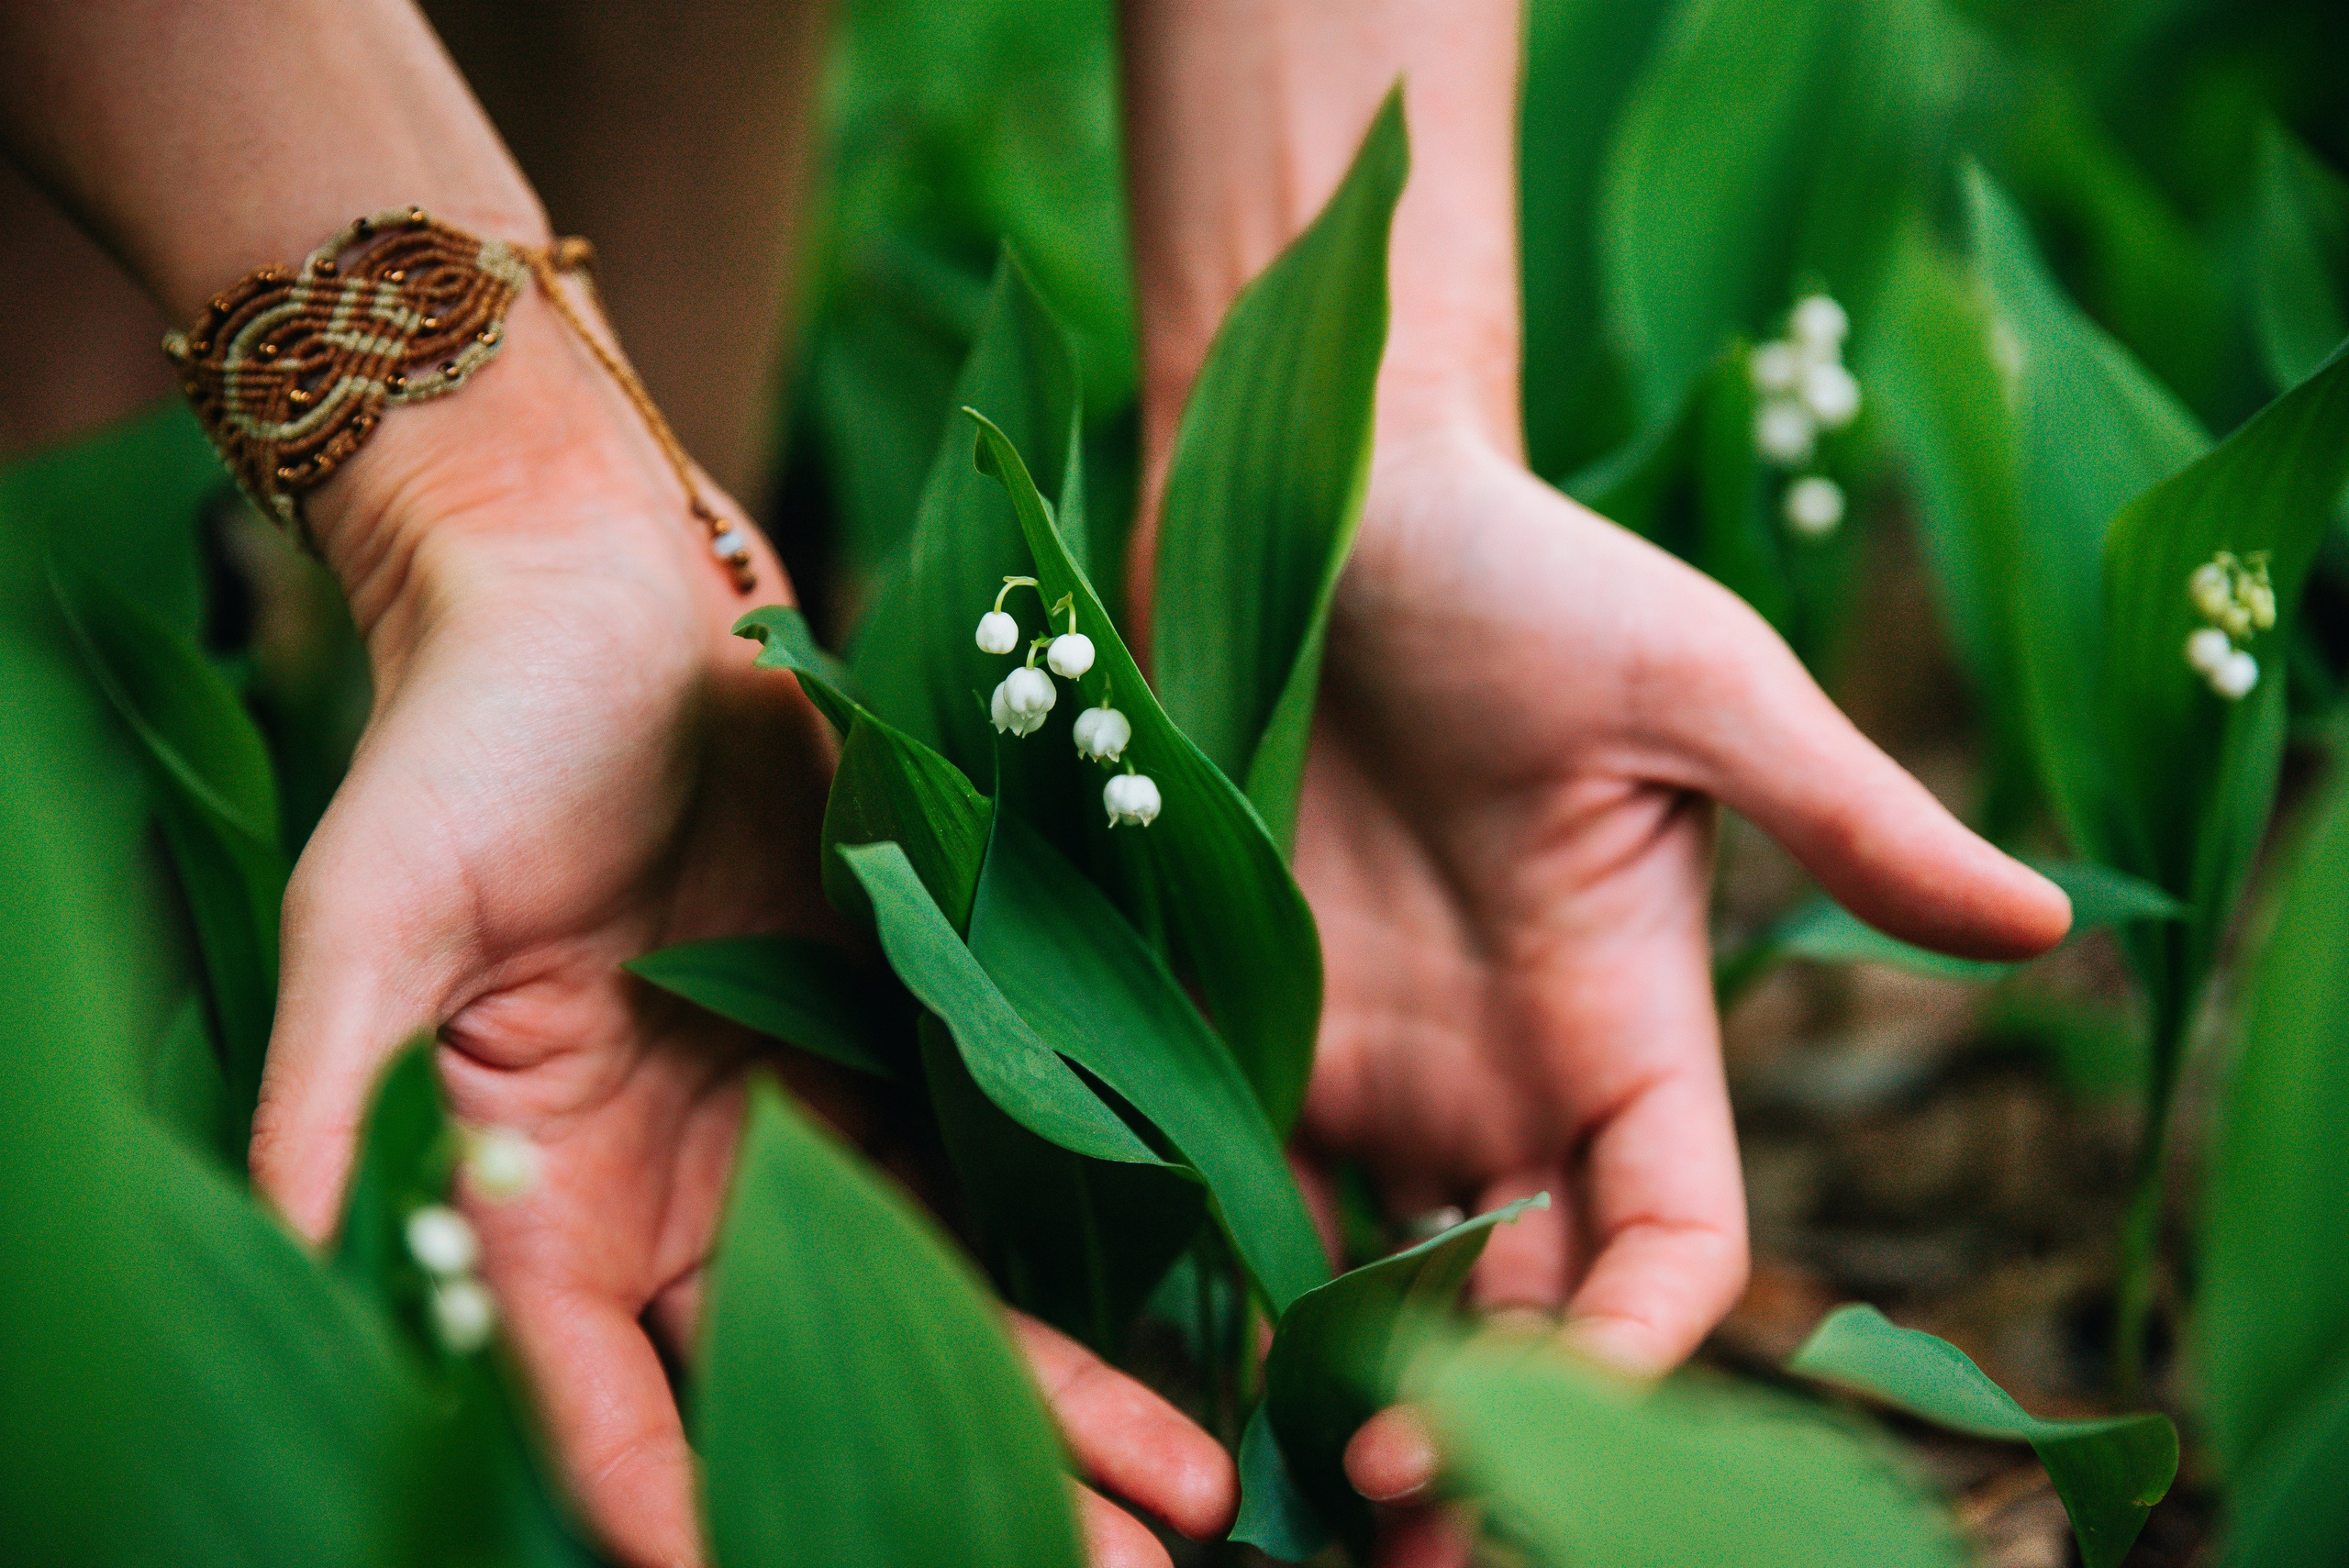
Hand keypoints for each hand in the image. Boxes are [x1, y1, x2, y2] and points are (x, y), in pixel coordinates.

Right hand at [247, 289, 1233, 1567]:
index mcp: (539, 1199)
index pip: (604, 1404)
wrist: (605, 597)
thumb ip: (340, 1086)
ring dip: (1052, 1407)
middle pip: (805, 1384)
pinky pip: (992, 1182)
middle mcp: (677, 1197)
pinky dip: (1078, 1264)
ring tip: (1180, 1510)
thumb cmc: (461, 740)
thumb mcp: (370, 909)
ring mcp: (795, 1129)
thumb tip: (280, 1238)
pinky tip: (1177, 1338)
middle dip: (942, 1491)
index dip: (674, 1506)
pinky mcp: (893, 1045)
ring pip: (929, 1305)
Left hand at [1290, 425, 2069, 1541]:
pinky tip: (1186, 1366)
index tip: (1538, 1428)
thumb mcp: (1697, 688)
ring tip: (1295, 1508)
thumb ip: (1844, 819)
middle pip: (1527, 1309)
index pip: (1667, 1243)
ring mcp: (1379, 1066)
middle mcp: (1510, 1079)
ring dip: (1355, 1397)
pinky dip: (1234, 1292)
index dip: (1630, 1353)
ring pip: (1389, 1287)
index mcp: (1630, 1027)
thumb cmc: (1528, 574)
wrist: (1328, 502)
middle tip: (1401, 1541)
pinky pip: (1249, 1198)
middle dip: (1486, 1432)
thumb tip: (2045, 920)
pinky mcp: (1252, 1030)